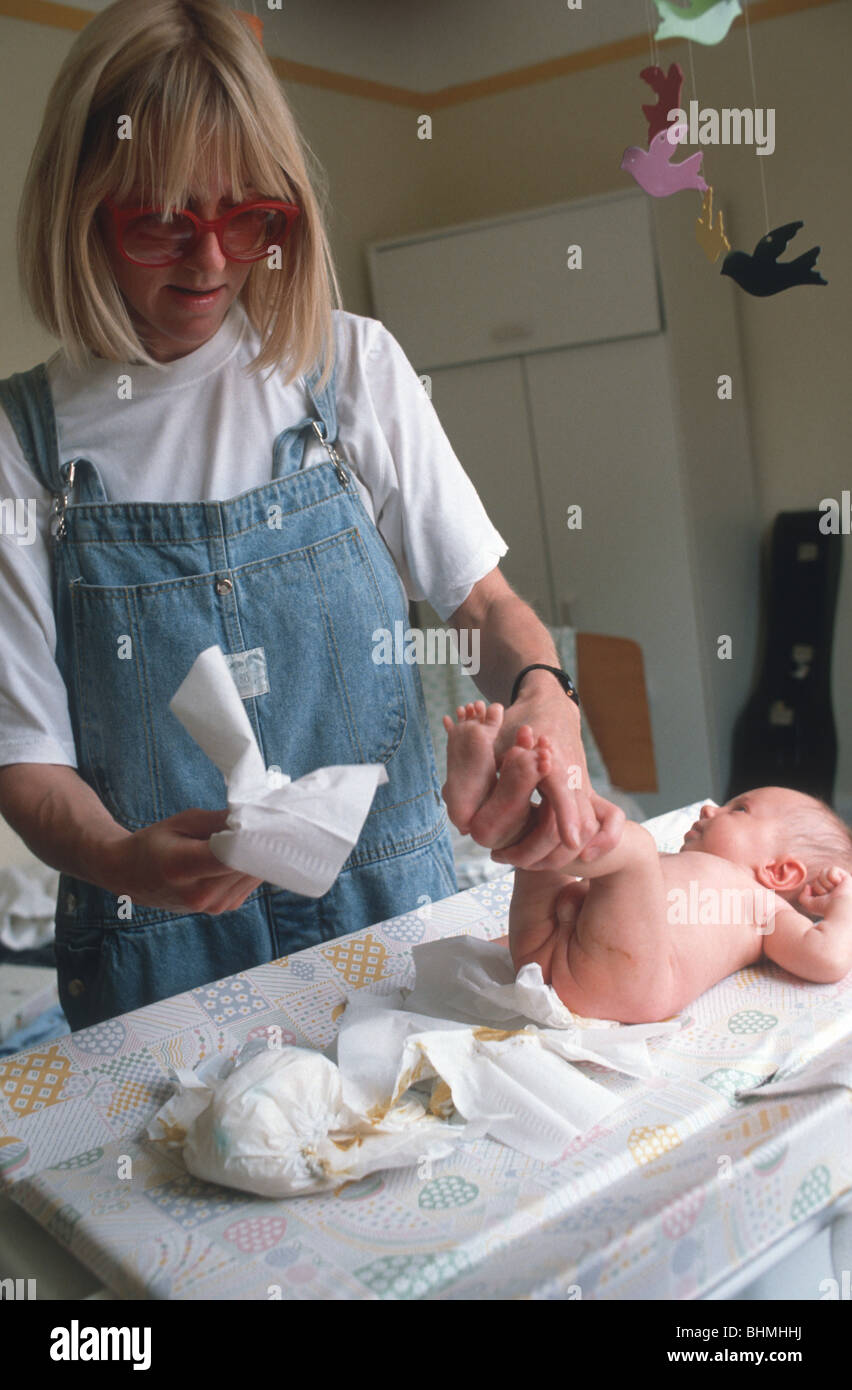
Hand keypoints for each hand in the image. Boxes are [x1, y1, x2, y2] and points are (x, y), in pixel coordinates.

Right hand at [101, 808, 263, 913]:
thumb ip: (219, 820)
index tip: (265, 818)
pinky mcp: (224, 908)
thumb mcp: (182, 822)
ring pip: (254, 875)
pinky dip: (250, 865)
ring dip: (257, 854)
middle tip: (263, 819)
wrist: (131, 876)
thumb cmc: (154, 843)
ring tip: (245, 835)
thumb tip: (255, 815)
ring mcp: (213, 907)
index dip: (253, 837)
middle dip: (259, 842)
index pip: (232, 855)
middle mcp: (200, 895)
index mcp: (182, 869)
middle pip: (248, 866)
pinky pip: (250, 882)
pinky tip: (238, 853)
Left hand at [486, 677, 624, 866]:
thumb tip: (462, 811)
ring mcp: (582, 783)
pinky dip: (576, 838)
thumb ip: (488, 773)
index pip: (566, 793)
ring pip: (591, 824)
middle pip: (583, 819)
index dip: (569, 819)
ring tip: (527, 862)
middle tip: (515, 861)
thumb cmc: (520, 721)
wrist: (552, 704)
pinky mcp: (583, 791)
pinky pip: (591, 820)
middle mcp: (573, 773)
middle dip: (560, 849)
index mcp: (553, 759)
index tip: (572, 844)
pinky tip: (552, 853)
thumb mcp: (500, 740)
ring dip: (566, 849)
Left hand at [798, 866, 851, 915]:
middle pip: (818, 877)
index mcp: (826, 893)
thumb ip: (803, 896)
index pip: (815, 882)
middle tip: (828, 894)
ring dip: (825, 882)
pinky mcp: (846, 877)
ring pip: (823, 872)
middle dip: (819, 886)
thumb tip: (808, 886)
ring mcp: (840, 882)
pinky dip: (833, 877)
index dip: (816, 889)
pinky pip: (832, 869)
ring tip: (833, 890)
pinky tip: (839, 884)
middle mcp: (833, 887)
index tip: (822, 898)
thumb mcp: (809, 904)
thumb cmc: (826, 908)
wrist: (840, 908)